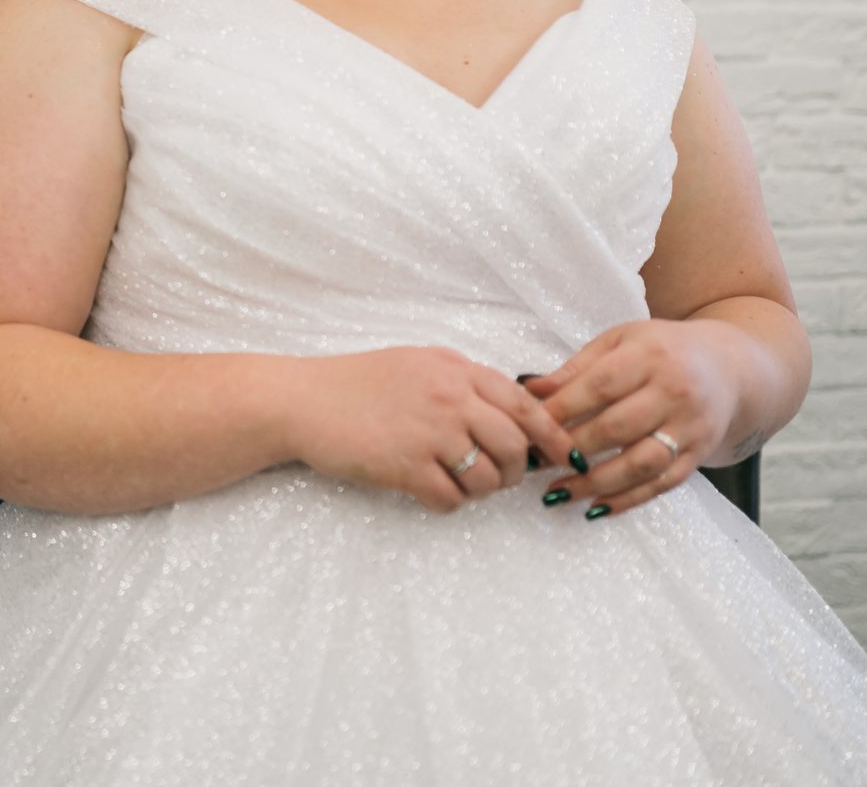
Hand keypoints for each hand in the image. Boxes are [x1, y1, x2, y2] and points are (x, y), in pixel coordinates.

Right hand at [282, 347, 578, 513]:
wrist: (302, 401)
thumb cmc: (356, 383)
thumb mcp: (417, 364)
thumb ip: (463, 381)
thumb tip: (513, 413)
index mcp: (455, 369)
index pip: (524, 404)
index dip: (552, 433)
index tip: (565, 454)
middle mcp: (449, 398)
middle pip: (515, 446)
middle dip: (516, 470)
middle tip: (499, 475)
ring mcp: (429, 433)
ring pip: (487, 478)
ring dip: (478, 489)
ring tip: (455, 480)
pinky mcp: (405, 467)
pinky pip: (451, 500)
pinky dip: (446, 502)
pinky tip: (427, 490)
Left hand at [532, 319, 741, 519]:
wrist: (729, 368)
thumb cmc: (662, 351)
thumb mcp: (621, 342)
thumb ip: (576, 368)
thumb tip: (528, 389)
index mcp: (650, 356)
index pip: (598, 387)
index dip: (560, 411)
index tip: (527, 429)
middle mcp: (674, 392)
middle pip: (616, 428)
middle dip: (570, 449)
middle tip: (533, 463)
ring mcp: (690, 427)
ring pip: (640, 463)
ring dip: (595, 483)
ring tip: (556, 493)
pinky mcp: (699, 454)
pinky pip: (662, 484)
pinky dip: (628, 499)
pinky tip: (595, 507)